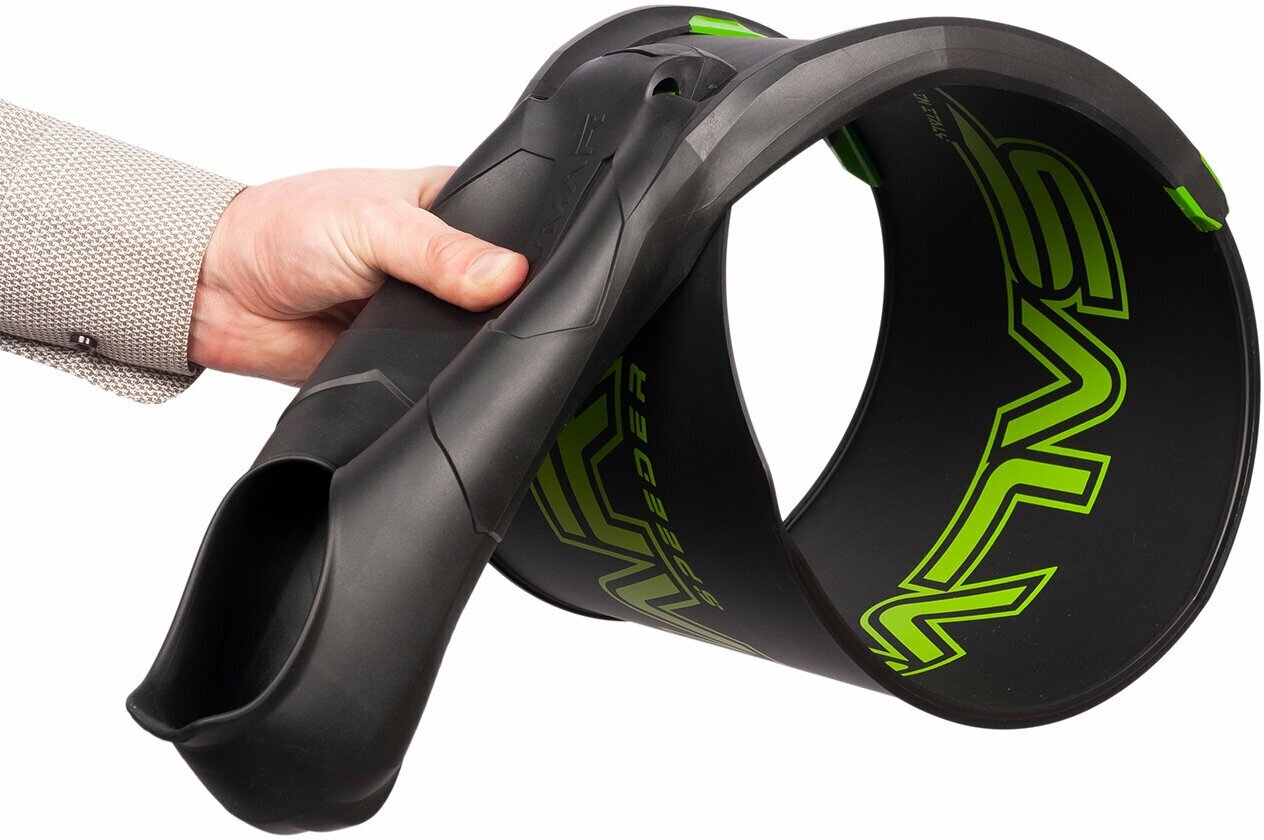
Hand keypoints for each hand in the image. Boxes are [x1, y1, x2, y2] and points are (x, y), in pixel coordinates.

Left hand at [189, 167, 527, 385]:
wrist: (219, 292)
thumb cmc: (283, 227)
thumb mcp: (371, 223)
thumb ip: (439, 252)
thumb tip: (506, 273)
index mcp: (447, 207)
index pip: (511, 229)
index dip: (523, 252)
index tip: (529, 273)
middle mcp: (441, 262)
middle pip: (498, 292)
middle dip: (493, 305)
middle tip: (479, 308)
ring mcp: (425, 313)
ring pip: (470, 339)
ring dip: (460, 343)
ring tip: (445, 335)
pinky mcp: (404, 358)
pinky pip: (435, 377)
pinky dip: (433, 377)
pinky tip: (429, 367)